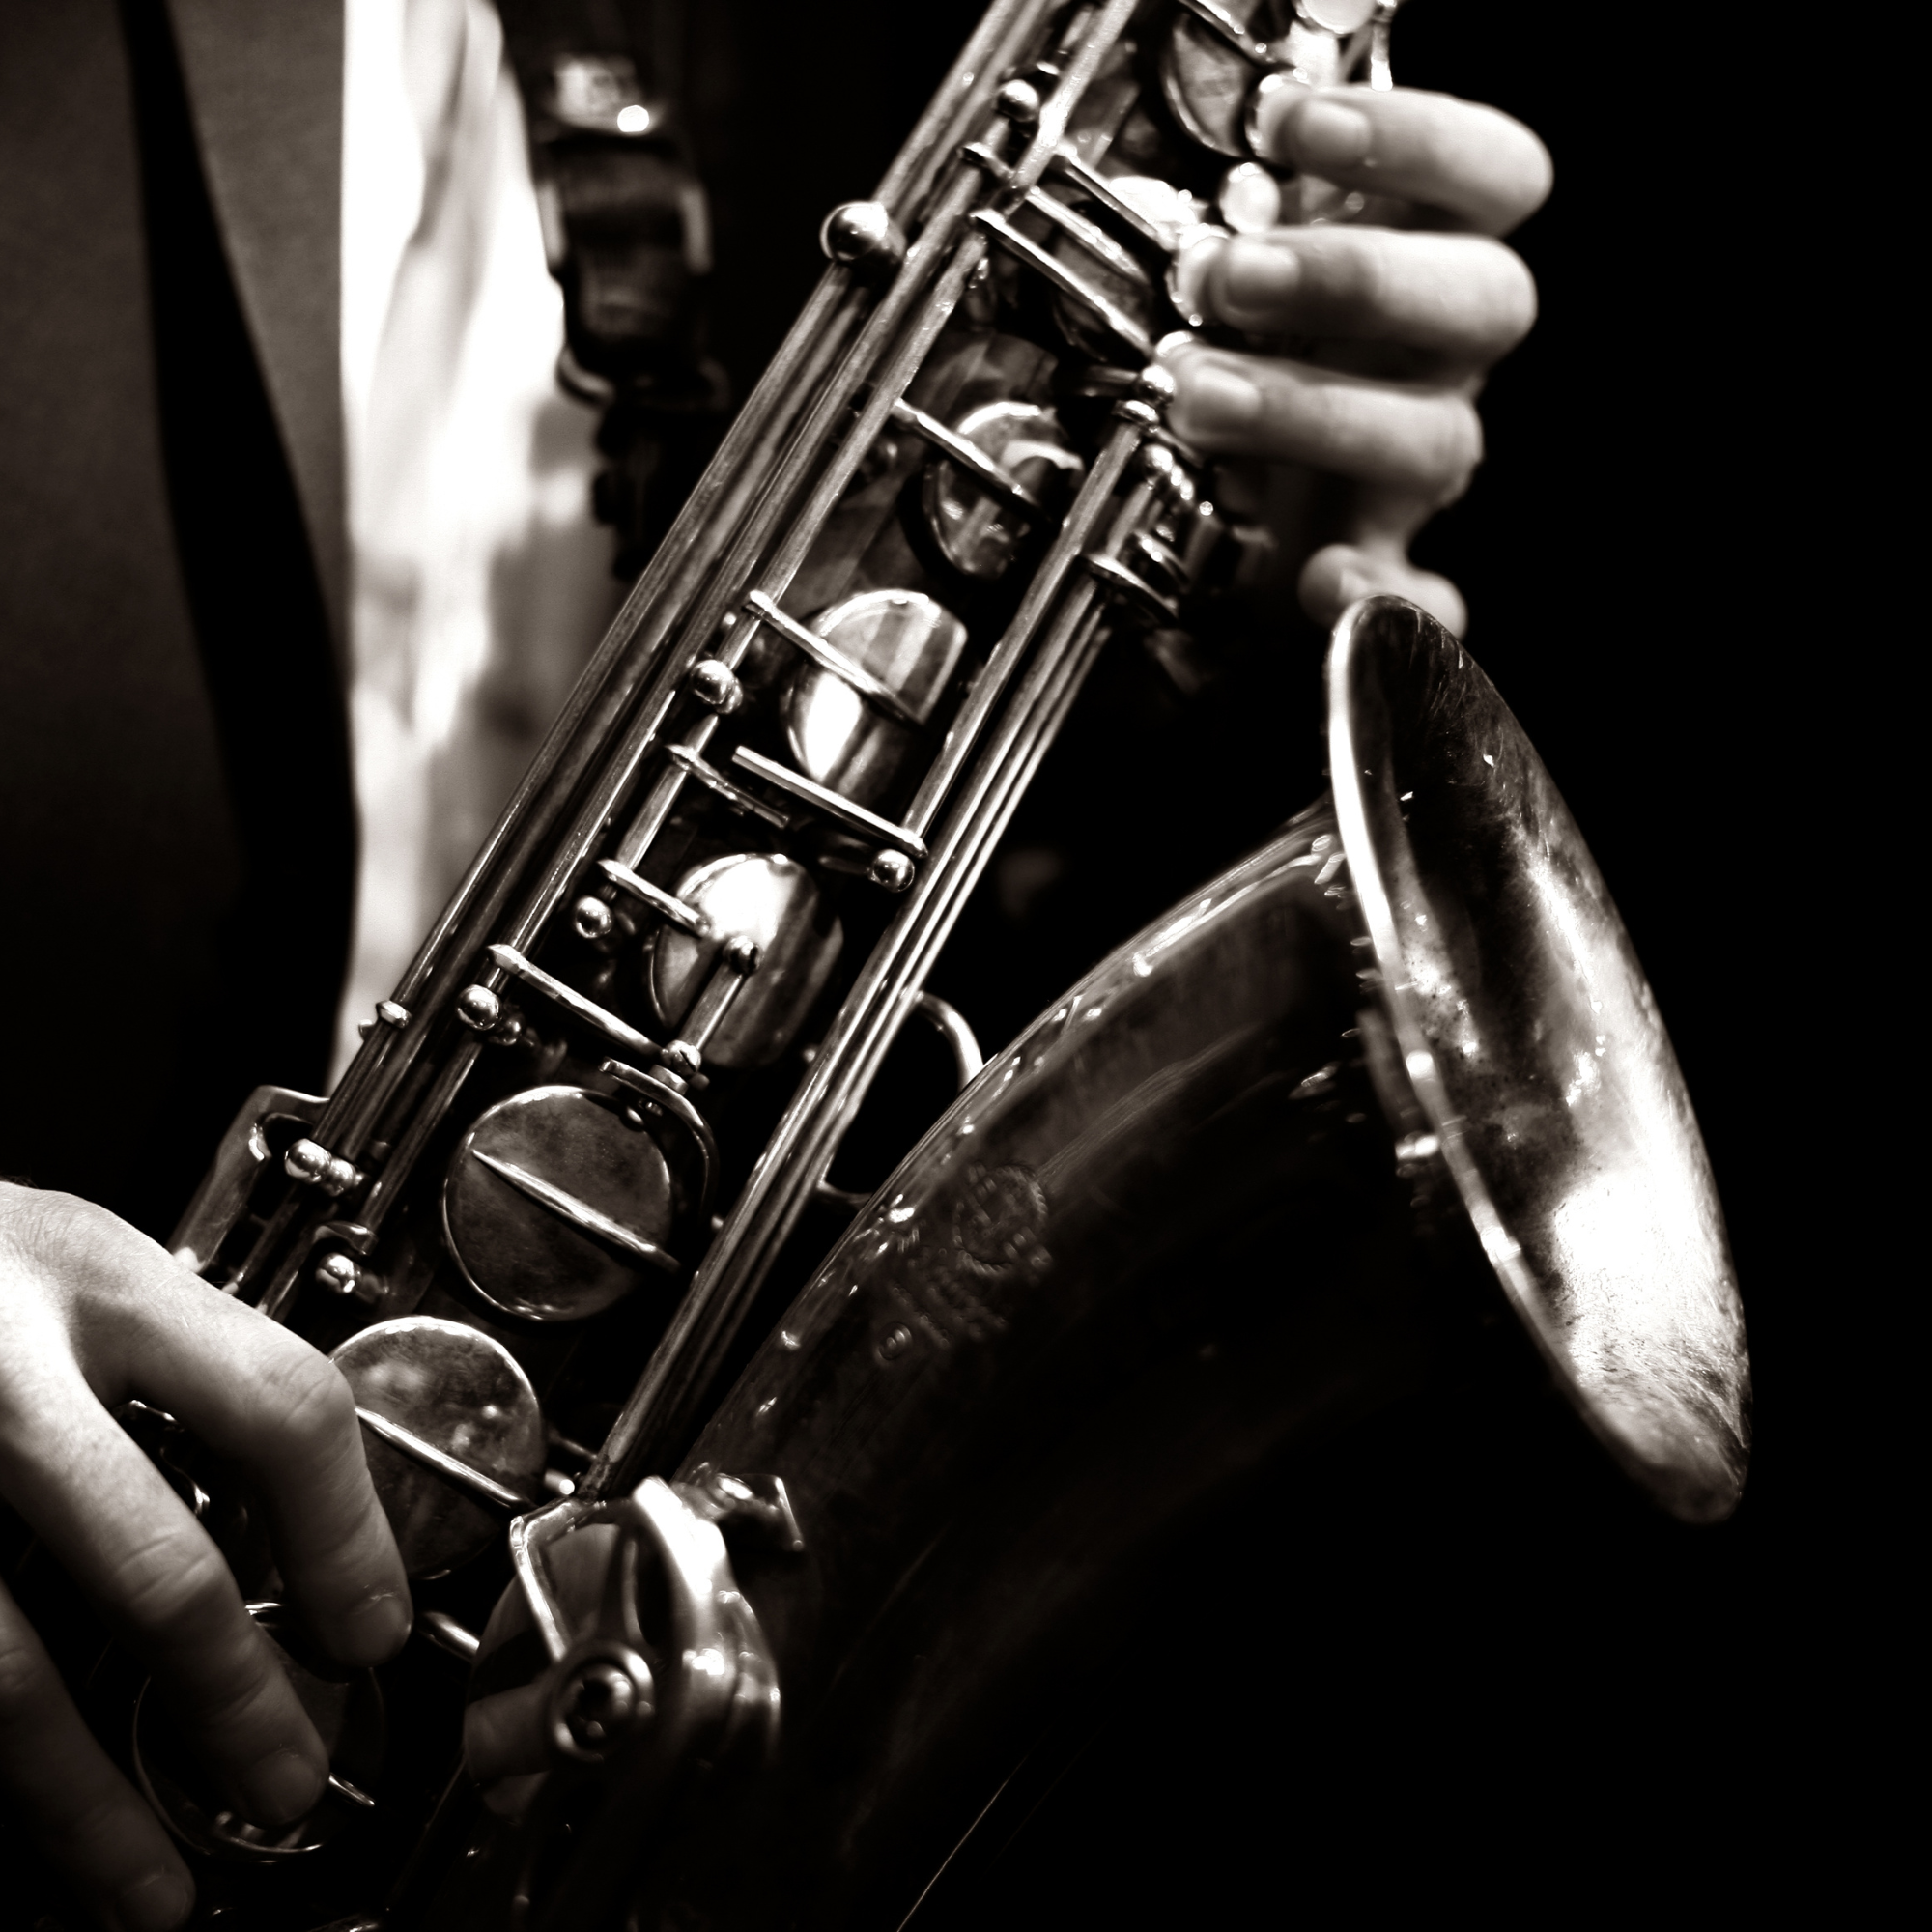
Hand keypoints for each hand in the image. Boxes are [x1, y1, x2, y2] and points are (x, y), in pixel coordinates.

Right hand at [0, 1184, 408, 1930]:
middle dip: (236, 1698)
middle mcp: (3, 1370)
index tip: (374, 1628)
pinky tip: (40, 1824)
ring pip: (4, 1667)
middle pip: (154, 1563)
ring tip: (153, 1883)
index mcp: (101, 1284)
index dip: (348, 1535)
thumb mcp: (90, 1267)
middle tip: (288, 1779)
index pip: (280, 1406)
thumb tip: (314, 1518)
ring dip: (89, 1801)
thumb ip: (185, 1363)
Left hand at [1163, 83, 1552, 635]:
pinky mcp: (1377, 565)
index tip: (1287, 121)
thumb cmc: (1241, 351)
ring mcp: (1413, 468)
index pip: (1493, 177)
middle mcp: (1440, 362)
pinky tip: (1324, 583)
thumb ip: (1268, 193)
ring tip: (1195, 396)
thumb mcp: (1254, 258)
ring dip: (1312, 409)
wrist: (1218, 507)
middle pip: (1480, 303)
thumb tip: (1247, 109)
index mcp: (1427, 259)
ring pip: (1430, 436)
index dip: (1413, 140)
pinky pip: (1422, 599)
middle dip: (1356, 278)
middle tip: (1228, 277)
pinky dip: (1380, 594)